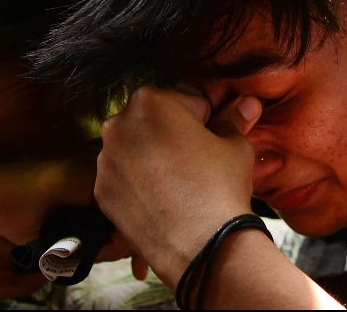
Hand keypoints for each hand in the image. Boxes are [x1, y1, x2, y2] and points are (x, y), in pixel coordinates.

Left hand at [94, 86, 261, 287]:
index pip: (184, 101)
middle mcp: (119, 124)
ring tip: (178, 184)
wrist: (201, 245)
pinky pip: (123, 177)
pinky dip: (138, 184)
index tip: (210, 140)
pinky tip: (160, 199)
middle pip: (153, 122)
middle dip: (172, 135)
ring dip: (152, 158)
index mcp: (150, 100)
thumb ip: (232, 118)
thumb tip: (246, 103)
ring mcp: (105, 159)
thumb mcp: (234, 145)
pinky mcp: (101, 190)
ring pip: (135, 149)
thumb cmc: (220, 186)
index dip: (203, 120)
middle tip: (194, 162)